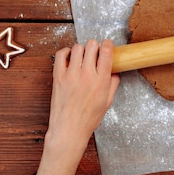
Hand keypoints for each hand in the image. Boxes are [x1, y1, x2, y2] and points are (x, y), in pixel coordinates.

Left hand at [35, 39, 119, 174]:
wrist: (69, 129)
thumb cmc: (88, 119)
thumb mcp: (107, 102)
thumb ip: (112, 85)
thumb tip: (114, 73)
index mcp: (101, 81)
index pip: (106, 52)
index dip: (107, 45)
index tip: (107, 45)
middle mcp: (86, 75)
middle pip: (92, 45)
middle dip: (95, 46)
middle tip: (94, 52)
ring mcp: (71, 74)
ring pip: (78, 48)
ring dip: (82, 49)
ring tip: (82, 56)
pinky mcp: (58, 76)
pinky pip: (61, 55)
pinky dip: (66, 52)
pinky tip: (69, 57)